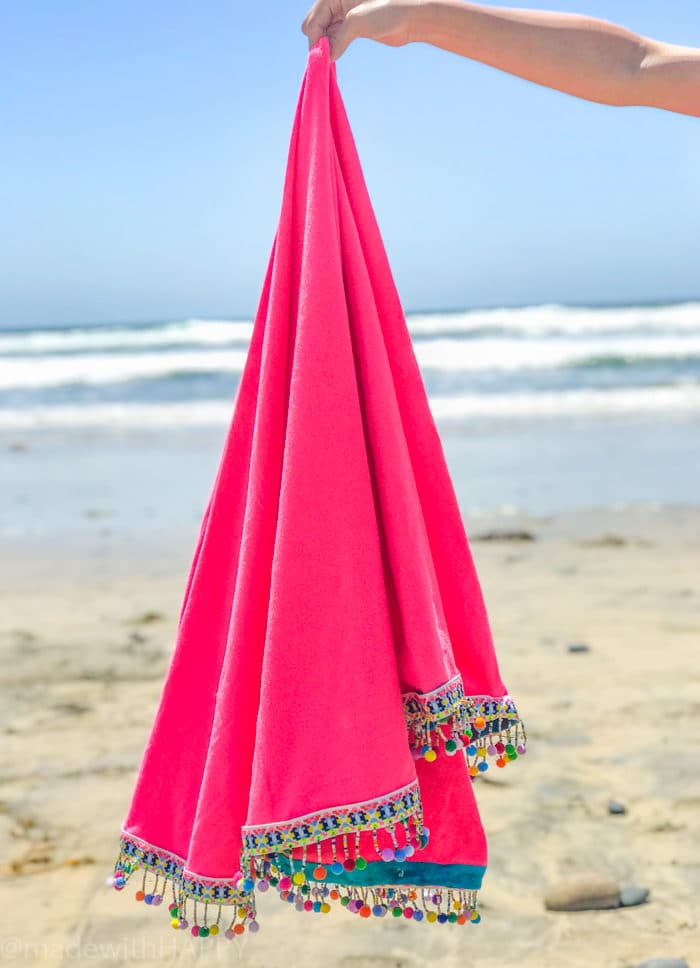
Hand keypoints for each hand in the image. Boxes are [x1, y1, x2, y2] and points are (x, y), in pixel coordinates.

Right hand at [300, 0, 423, 61]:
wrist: (411, 16)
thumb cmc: (388, 9)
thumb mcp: (358, 21)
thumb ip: (338, 38)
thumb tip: (326, 57)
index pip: (315, 18)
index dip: (315, 38)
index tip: (320, 57)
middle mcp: (336, 2)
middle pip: (315, 25)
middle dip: (318, 41)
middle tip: (326, 57)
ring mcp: (343, 15)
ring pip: (323, 33)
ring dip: (325, 47)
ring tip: (329, 60)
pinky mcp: (351, 27)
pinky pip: (333, 39)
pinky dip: (332, 48)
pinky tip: (334, 58)